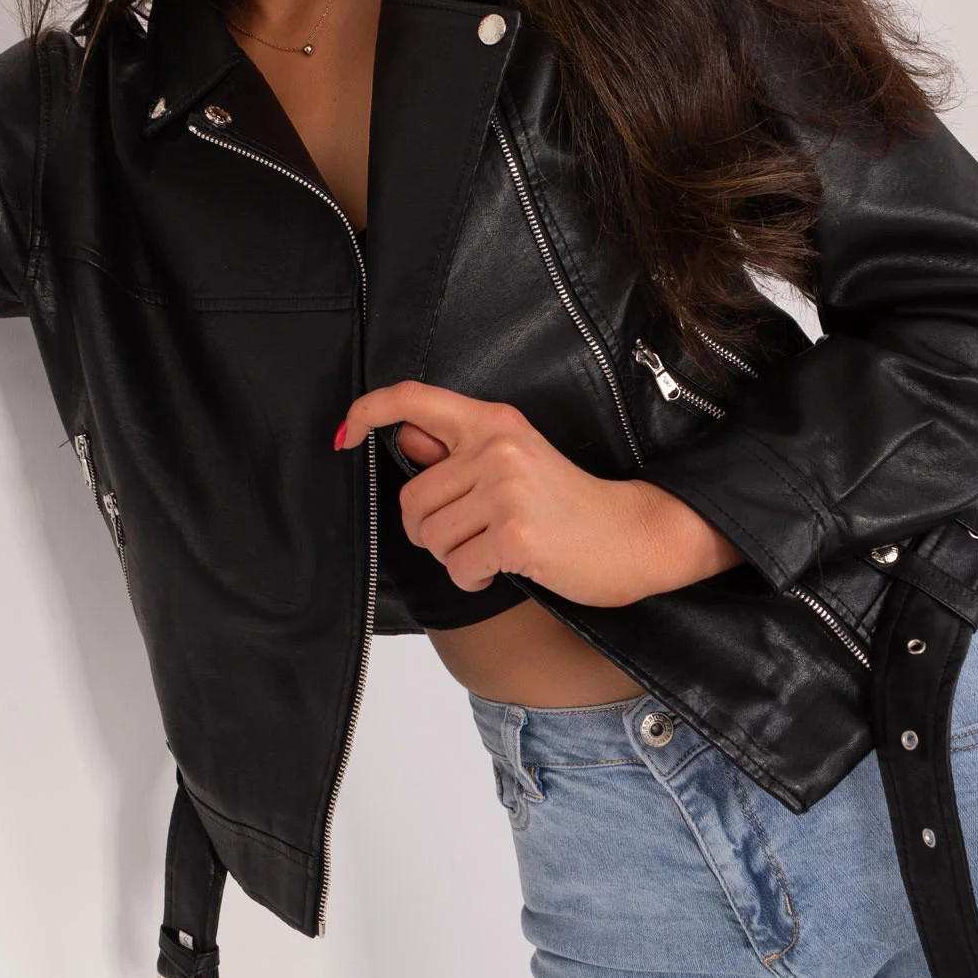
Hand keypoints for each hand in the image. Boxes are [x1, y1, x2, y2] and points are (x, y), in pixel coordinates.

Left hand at [337, 380, 743, 606]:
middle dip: (430, 532)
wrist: (633, 535)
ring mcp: (506, 489)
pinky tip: (504, 568)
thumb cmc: (569, 504)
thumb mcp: (513, 460)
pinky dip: (472, 579)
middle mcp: (496, 448)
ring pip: (431, 538)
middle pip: (411, 499)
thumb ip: (457, 449)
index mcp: (493, 422)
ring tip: (494, 550)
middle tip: (471, 536)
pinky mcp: (514, 533)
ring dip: (454, 558)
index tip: (345, 435)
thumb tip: (403, 435)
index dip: (368, 411)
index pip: (413, 398)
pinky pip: (458, 567)